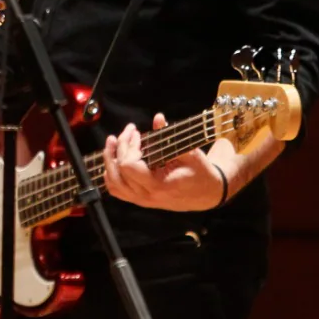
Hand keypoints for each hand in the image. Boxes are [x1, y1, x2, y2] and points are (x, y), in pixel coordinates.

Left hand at [103, 114, 224, 211]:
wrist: (208, 194)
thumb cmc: (200, 172)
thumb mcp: (190, 153)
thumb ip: (170, 136)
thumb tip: (158, 118)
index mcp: (158, 186)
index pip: (129, 166)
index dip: (129, 147)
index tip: (138, 135)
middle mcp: (146, 196)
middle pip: (118, 171)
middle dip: (119, 147)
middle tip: (129, 131)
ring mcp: (141, 200)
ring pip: (113, 182)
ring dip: (110, 160)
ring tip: (113, 142)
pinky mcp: (140, 199)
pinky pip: (117, 190)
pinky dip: (111, 174)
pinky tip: (115, 159)